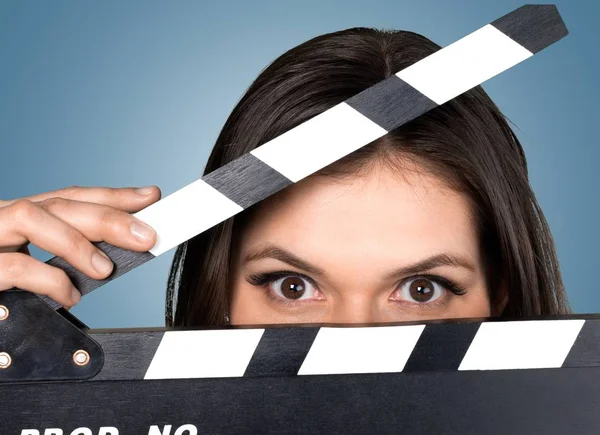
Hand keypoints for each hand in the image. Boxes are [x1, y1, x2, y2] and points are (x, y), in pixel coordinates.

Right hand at [0, 186, 160, 306]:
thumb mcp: (26, 265)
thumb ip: (60, 261)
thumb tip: (109, 261)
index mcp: (17, 217)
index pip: (69, 197)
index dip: (111, 195)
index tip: (149, 196)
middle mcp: (0, 219)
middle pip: (59, 204)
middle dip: (108, 216)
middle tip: (147, 234)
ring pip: (33, 218)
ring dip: (77, 242)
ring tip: (106, 268)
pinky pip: (12, 265)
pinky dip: (47, 277)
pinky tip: (68, 294)